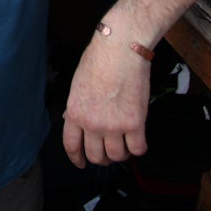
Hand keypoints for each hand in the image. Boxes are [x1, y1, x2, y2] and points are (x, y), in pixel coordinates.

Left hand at [62, 35, 150, 167]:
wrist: (121, 47)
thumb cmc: (100, 59)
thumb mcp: (78, 84)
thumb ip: (78, 107)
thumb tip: (75, 121)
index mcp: (75, 113)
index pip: (72, 146)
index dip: (77, 158)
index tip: (81, 162)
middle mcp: (92, 123)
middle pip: (96, 156)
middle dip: (102, 157)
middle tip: (108, 151)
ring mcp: (114, 125)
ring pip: (117, 156)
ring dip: (121, 153)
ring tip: (124, 143)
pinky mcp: (135, 123)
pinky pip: (138, 149)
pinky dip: (139, 148)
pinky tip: (138, 140)